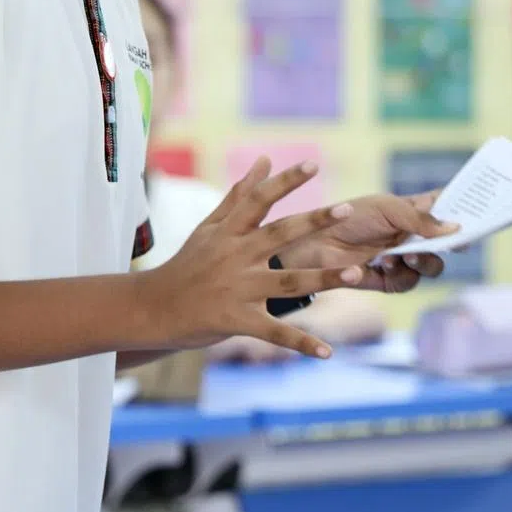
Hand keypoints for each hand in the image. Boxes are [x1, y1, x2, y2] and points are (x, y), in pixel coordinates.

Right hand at [141, 159, 364, 358]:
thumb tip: (263, 160)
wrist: (154, 307)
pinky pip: (274, 333)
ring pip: (288, 281)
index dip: (285, 181)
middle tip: (348, 209)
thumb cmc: (187, 264)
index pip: (259, 200)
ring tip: (358, 273)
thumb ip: (240, 195)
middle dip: (315, 221)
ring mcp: (237, 288)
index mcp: (229, 232)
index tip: (312, 164)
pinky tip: (327, 352)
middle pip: (280, 234)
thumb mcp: (209, 227)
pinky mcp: (236, 320)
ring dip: (324, 278)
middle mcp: (235, 256)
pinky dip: (301, 343)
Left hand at [276, 191, 457, 293]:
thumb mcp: (386, 209)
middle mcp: (409, 234)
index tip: (486, 205)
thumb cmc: (346, 217)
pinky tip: (386, 264)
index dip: (464, 206)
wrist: (312, 243)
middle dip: (456, 240)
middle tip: (463, 240)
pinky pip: (410, 282)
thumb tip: (457, 230)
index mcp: (410, 209)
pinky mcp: (388, 280)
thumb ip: (421, 219)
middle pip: (447, 241)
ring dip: (425, 261)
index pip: (444, 206)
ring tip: (407, 254)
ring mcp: (401, 258)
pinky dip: (402, 273)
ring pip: (433, 265)